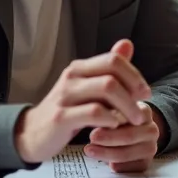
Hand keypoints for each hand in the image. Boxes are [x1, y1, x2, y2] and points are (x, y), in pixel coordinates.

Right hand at [15, 40, 151, 163]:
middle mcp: (72, 77)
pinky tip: (115, 126)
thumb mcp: (87, 88)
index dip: (134, 74)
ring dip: (127, 106)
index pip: (113, 59)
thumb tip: (127, 44)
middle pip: (112, 73)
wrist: (32, 133)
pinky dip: (110, 119)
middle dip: (134, 90)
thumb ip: (107, 69)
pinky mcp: (61, 117)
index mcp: (80, 68)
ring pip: (107, 89)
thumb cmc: (66, 111)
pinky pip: (94, 112)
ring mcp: (65, 96)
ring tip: (134, 120)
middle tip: (142, 109)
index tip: (145, 92)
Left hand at [85, 103, 161, 173]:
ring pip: (127, 154)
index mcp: (144, 113)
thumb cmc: (116, 120)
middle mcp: (151, 130)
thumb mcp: (113, 110)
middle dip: (109, 138)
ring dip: (106, 153)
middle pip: (130, 136)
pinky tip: (103, 161)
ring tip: (89, 150)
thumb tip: (96, 114)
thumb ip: (108, 110)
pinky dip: (114, 165)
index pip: (129, 116)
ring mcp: (150, 148)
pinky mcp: (145, 163)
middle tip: (92, 138)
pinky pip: (129, 167)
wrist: (126, 134)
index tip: (95, 121)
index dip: (111, 120)